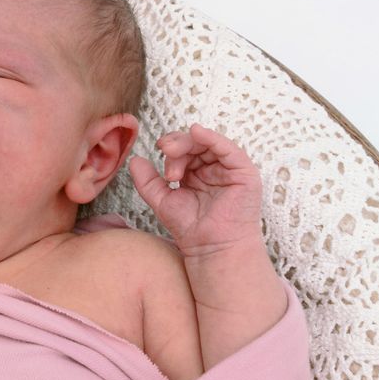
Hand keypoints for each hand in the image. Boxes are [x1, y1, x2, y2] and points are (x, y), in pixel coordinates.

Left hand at [128, 124, 263, 256]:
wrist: (209, 247)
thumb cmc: (189, 228)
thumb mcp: (161, 200)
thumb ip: (147, 181)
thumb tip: (135, 159)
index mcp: (195, 174)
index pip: (183, 151)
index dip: (170, 149)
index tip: (158, 153)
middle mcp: (213, 169)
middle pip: (194, 144)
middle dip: (177, 144)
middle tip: (166, 152)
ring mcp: (229, 170)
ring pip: (208, 143)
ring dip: (188, 143)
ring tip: (173, 153)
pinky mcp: (243, 173)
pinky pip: (229, 149)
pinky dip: (212, 137)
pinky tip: (197, 132)